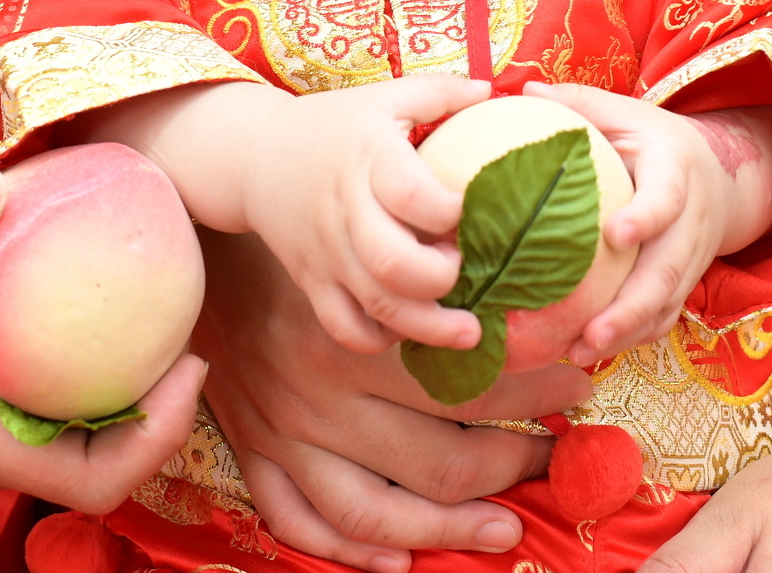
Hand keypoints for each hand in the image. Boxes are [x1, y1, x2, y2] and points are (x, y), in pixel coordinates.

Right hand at [0, 163, 206, 512]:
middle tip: (189, 303)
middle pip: (95, 446)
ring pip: (67, 414)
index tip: (191, 358)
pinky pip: (34, 383)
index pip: (89, 474)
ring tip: (152, 284)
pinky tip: (78, 278)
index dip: (157, 431)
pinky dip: (67, 343)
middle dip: (154, 388)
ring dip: (115, 363)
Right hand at [89, 75, 488, 352]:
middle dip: (442, 278)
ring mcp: (327, 253)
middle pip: (394, 264)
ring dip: (428, 327)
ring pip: (375, 306)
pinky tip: (409, 327)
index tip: (473, 209)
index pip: (411, 195)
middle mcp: (346, 211)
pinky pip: (344, 328)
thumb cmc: (332, 125)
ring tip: (469, 331)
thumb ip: (439, 92)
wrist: (254, 157)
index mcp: (367, 158)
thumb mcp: (382, 97)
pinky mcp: (313, 282)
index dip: (450, 211)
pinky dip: (380, 339)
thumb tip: (493, 90)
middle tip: (467, 267)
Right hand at [192, 229, 594, 572]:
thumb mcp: (370, 237)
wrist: (193, 243)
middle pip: (441, 459)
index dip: (539, 390)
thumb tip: (530, 268)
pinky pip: (303, 521)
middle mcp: (324, 397)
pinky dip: (351, 551)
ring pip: (378, 513)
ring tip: (504, 524)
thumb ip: (441, 261)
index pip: (475, 385)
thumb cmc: (298, 233)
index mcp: (362, 338)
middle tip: (555, 454)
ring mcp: (285, 434)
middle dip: (513, 462)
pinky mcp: (254, 452)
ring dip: (449, 527)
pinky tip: (399, 560)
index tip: (579, 380)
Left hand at [524, 85, 771, 362]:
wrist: (716, 176)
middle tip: (590, 333)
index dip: (646, 216)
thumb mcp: (625, 113)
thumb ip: (578, 103)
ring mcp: (691, 260)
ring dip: (627, 333)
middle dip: (632, 307)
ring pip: (666, 304)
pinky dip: (630, 339)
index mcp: (675, 171)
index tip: (615, 234)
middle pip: (668, 271)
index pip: (667, 196)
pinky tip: (587, 352)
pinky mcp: (683, 286)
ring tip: (579, 352)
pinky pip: (662, 319)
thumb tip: (521, 88)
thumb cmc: (653, 141)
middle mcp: (691, 222)